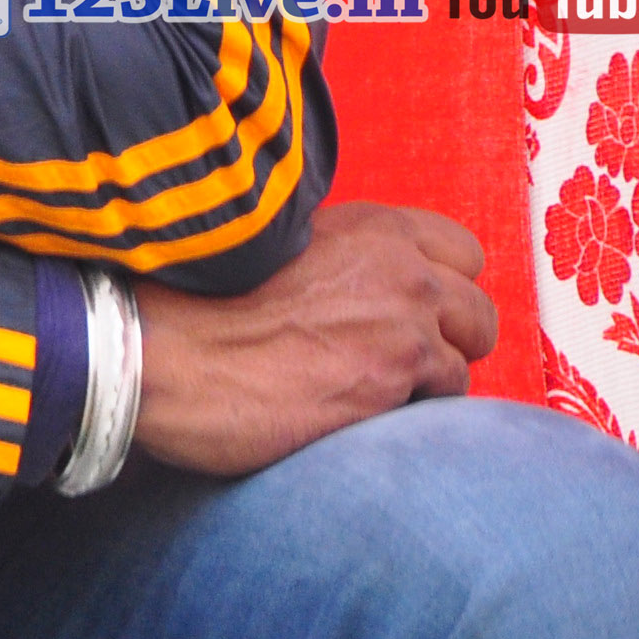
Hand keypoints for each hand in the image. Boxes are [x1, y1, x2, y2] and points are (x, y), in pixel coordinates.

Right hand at [133, 204, 498, 476]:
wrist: (160, 352)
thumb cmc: (194, 304)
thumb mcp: (277, 249)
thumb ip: (340, 261)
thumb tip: (365, 292)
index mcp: (370, 226)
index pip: (461, 251)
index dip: (440, 287)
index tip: (411, 312)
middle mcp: (400, 265)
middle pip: (478, 310)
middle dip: (448, 339)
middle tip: (398, 362)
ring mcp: (404, 322)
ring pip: (463, 363)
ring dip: (424, 382)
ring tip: (364, 391)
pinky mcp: (394, 377)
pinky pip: (437, 404)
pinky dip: (404, 413)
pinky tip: (352, 411)